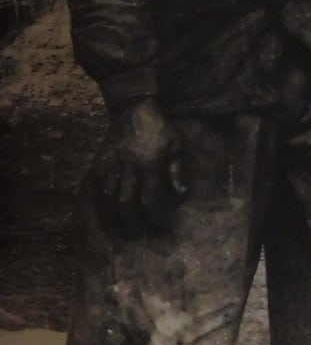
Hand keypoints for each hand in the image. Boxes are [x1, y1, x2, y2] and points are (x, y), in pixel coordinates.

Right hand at [100, 97, 187, 234]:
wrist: (132, 108)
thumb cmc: (159, 128)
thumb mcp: (176, 145)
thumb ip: (177, 170)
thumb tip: (181, 194)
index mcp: (149, 165)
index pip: (149, 199)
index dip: (154, 216)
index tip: (160, 226)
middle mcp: (127, 168)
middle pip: (125, 203)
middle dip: (131, 223)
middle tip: (136, 236)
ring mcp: (110, 165)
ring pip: (107, 198)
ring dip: (113, 217)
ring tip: (119, 231)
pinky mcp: (100, 162)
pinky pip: (95, 186)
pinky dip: (98, 202)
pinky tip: (103, 213)